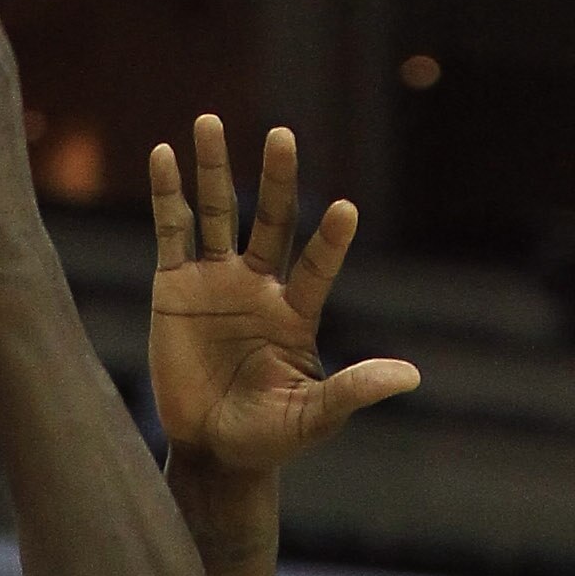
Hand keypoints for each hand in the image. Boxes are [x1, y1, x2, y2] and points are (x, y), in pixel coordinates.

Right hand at [149, 117, 418, 475]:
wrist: (212, 453)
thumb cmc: (269, 439)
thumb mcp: (314, 418)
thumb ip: (353, 390)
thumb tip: (410, 377)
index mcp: (297, 312)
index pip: (318, 264)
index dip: (330, 241)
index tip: (344, 212)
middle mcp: (259, 285)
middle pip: (272, 219)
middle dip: (276, 179)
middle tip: (282, 136)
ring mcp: (216, 282)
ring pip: (218, 212)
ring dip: (214, 168)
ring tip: (209, 121)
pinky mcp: (174, 288)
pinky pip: (171, 232)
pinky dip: (167, 195)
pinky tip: (164, 155)